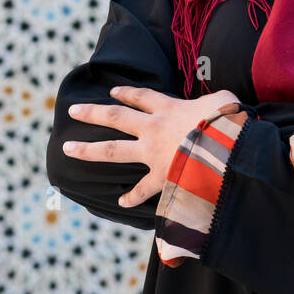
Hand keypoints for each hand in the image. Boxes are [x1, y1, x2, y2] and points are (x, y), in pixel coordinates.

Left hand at [63, 85, 240, 207]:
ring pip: (113, 149)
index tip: (111, 92)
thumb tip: (221, 105)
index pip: (141, 97)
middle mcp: (153, 128)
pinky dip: (132, 196)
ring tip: (67, 148)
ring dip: (88, 150)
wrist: (225, 149)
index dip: (126, 93)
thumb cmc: (227, 122)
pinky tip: (120, 201)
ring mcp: (153, 153)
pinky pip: (142, 188)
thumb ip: (215, 101)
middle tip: (72, 111)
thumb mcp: (223, 101)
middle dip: (92, 114)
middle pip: (115, 117)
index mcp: (168, 108)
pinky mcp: (161, 176)